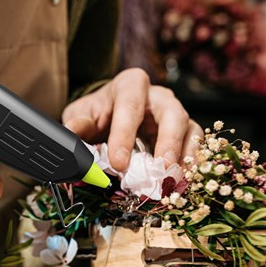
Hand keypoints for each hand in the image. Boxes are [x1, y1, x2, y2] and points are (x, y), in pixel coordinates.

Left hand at [62, 68, 201, 171]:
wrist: (110, 115)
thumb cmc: (98, 113)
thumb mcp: (82, 114)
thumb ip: (78, 124)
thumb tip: (70, 134)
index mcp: (131, 85)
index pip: (130, 106)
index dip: (125, 135)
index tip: (117, 162)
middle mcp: (158, 97)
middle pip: (171, 113)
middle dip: (168, 141)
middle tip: (162, 167)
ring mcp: (175, 114)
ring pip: (190, 129)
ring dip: (185, 155)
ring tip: (176, 178)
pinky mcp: (184, 134)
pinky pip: (195, 146)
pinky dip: (192, 164)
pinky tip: (183, 181)